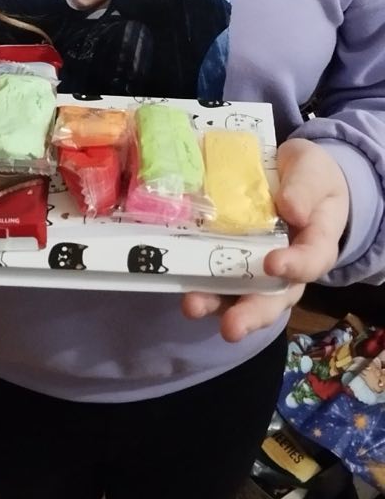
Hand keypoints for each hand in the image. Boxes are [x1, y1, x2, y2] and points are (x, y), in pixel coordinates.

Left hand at [182, 137, 349, 341]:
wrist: (294, 177)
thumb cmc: (311, 177)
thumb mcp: (313, 171)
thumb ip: (305, 188)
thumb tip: (291, 209)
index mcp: (316, 244)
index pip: (311, 260)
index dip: (294, 266)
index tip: (273, 264)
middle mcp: (288, 268)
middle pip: (275, 297)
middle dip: (251, 313)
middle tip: (232, 327)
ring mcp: (258, 269)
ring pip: (242, 295)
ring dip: (217, 304)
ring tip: (194, 306)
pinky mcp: (232, 261)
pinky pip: (218, 277)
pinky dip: (201, 283)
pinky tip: (182, 285)